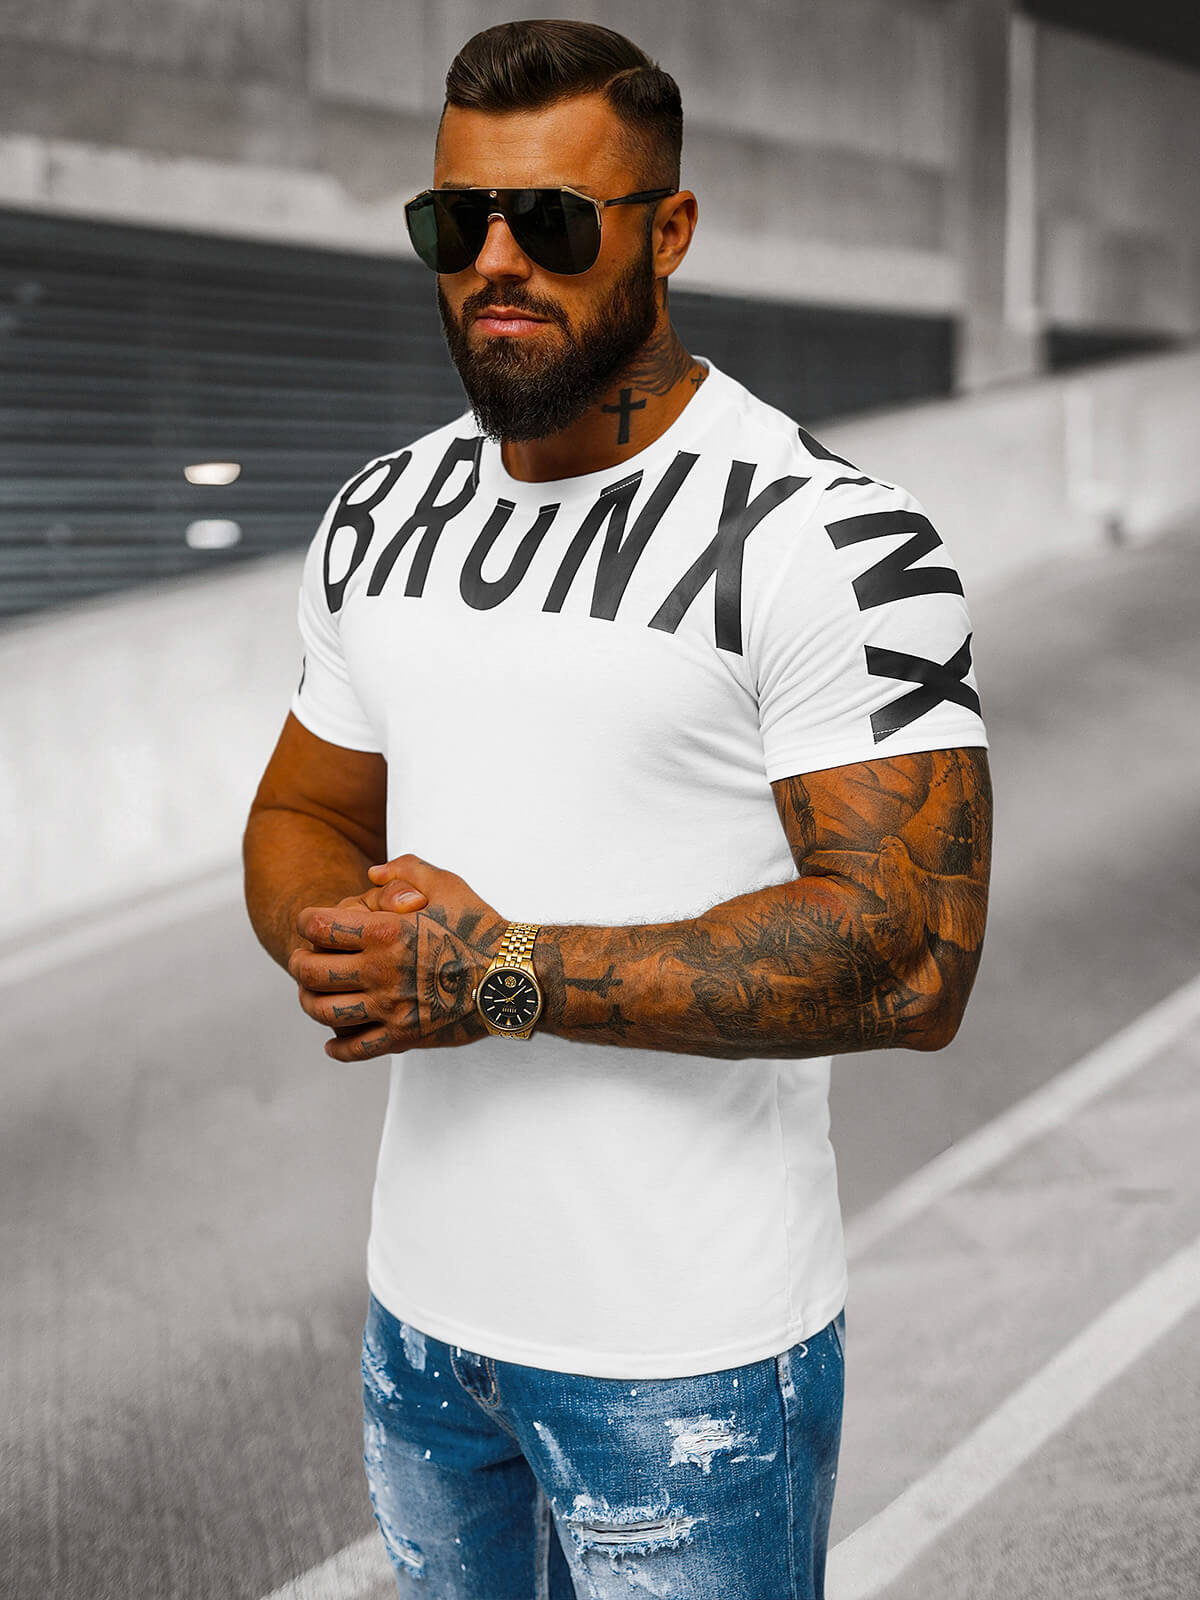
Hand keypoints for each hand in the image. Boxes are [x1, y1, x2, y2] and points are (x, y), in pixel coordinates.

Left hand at [287, 854, 507, 1060]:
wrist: (513, 977)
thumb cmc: (481, 927)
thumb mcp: (446, 884)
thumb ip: (406, 870)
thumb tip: (372, 874)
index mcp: (386, 933)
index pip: (320, 927)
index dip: (306, 921)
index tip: (309, 922)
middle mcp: (381, 971)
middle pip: (312, 971)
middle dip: (298, 962)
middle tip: (300, 958)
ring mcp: (390, 1008)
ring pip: (325, 1012)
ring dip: (308, 1002)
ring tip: (310, 994)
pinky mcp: (404, 1037)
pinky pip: (357, 1049)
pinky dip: (337, 1047)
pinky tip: (332, 1041)